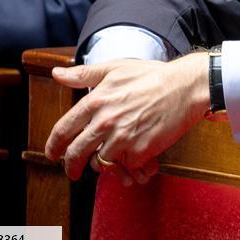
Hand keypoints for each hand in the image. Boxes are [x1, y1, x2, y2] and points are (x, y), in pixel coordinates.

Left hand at [44, 53, 210, 183]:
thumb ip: (84, 74)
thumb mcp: (116, 68)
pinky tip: (134, 162)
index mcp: (96, 101)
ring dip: (103, 166)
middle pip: (76, 153)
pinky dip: (129, 168)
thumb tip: (57, 73)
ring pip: (101, 163)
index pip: (63, 129)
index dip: (54, 145)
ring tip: (111, 162)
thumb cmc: (153, 75)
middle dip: (71, 166)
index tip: (53, 154)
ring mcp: (123, 138)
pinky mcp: (141, 151)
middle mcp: (105, 122)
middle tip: (73, 171)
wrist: (186, 86)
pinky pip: (127, 167)